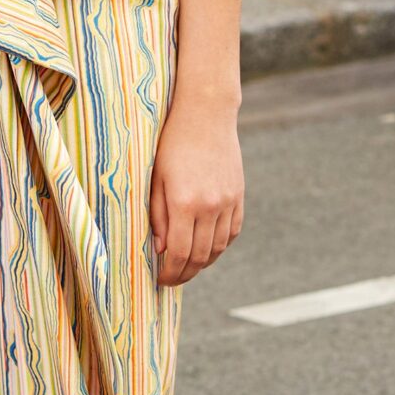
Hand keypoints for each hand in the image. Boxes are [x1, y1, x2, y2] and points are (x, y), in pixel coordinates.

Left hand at [149, 84, 244, 286]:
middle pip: (200, 257)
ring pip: (218, 248)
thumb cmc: (171, 144)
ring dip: (202, 263)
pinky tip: (207, 249)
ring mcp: (228, 202)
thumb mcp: (155, 179)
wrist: (205, 114)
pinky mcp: (238, 196)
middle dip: (184, 274)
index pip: (178, 253)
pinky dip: (219, 246)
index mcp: (184, 203)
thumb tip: (160, 251)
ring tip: (187, 267)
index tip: (160, 280)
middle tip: (171, 280)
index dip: (169, 273)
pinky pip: (232, 233)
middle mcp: (210, 206)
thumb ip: (156, 216)